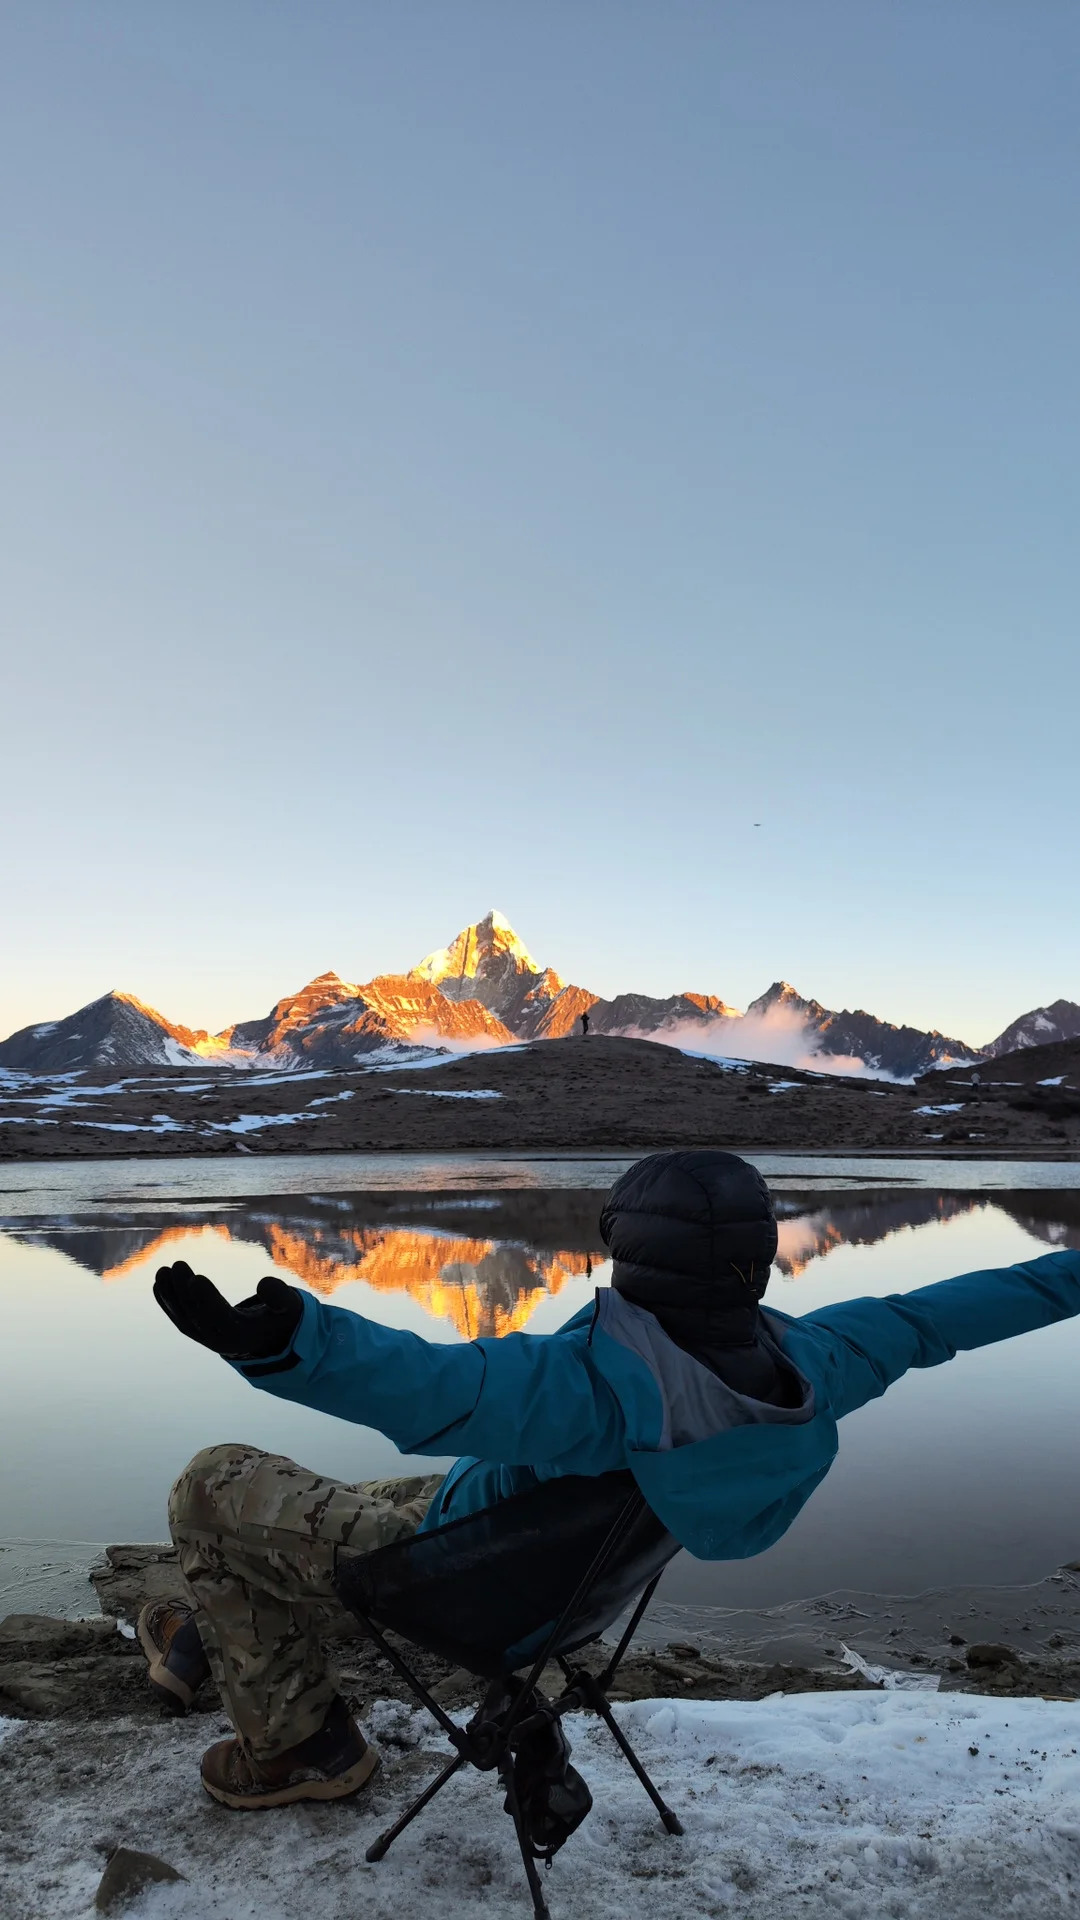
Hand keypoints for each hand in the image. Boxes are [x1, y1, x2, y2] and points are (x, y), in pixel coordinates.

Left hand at [153, 1260, 302, 1359]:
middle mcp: (220, 1342)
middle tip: (176, 1265)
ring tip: (162, 1271)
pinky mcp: (199, 1333)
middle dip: (184, 1292)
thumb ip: (281, 1296)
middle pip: (198, 1318)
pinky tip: (159, 1284)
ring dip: (171, 1296)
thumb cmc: (282, 1318)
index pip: (221, 1319)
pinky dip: (168, 1303)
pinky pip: (180, 1319)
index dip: (208, 1300)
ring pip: (184, 1319)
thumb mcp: (291, 1307)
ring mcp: (207, 1339)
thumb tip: (264, 1283)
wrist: (271, 1340)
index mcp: (243, 1337)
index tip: (196, 1278)